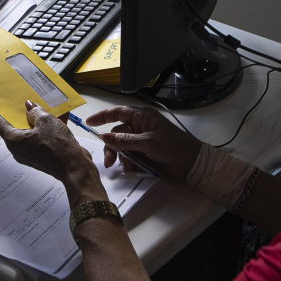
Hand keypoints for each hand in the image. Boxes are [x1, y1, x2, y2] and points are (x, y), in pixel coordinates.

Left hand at [0, 101, 97, 184]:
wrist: (75, 166)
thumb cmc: (58, 147)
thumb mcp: (46, 120)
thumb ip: (35, 111)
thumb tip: (30, 107)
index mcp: (14, 140)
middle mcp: (20, 148)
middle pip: (16, 126)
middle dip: (21, 112)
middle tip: (22, 99)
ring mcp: (32, 152)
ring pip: (32, 131)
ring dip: (38, 118)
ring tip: (43, 104)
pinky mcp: (44, 154)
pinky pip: (43, 137)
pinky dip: (49, 127)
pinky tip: (60, 115)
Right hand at [86, 106, 202, 181]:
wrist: (191, 165)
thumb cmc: (174, 146)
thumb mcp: (148, 142)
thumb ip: (125, 140)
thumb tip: (104, 136)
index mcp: (143, 117)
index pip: (118, 113)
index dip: (103, 116)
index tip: (89, 122)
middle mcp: (140, 128)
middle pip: (116, 134)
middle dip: (112, 147)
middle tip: (109, 161)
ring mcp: (141, 142)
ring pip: (121, 148)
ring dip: (121, 157)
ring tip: (129, 165)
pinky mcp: (144, 155)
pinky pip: (129, 157)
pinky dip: (129, 163)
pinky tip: (135, 168)